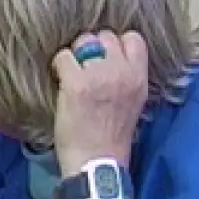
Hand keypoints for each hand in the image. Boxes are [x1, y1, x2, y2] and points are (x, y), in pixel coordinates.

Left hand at [52, 30, 148, 173]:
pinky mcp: (76, 84)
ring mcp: (99, 76)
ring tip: (70, 72)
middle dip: (92, 46)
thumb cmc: (111, 138)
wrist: (97, 163)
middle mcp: (122, 73)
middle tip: (83, 65)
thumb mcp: (133, 104)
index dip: (116, 44)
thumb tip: (111, 60)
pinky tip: (59, 79)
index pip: (133, 39)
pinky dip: (58, 65)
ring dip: (74, 54)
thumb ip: (127, 79)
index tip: (104, 57)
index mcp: (140, 78)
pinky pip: (63, 57)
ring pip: (83, 42)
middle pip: (106, 36)